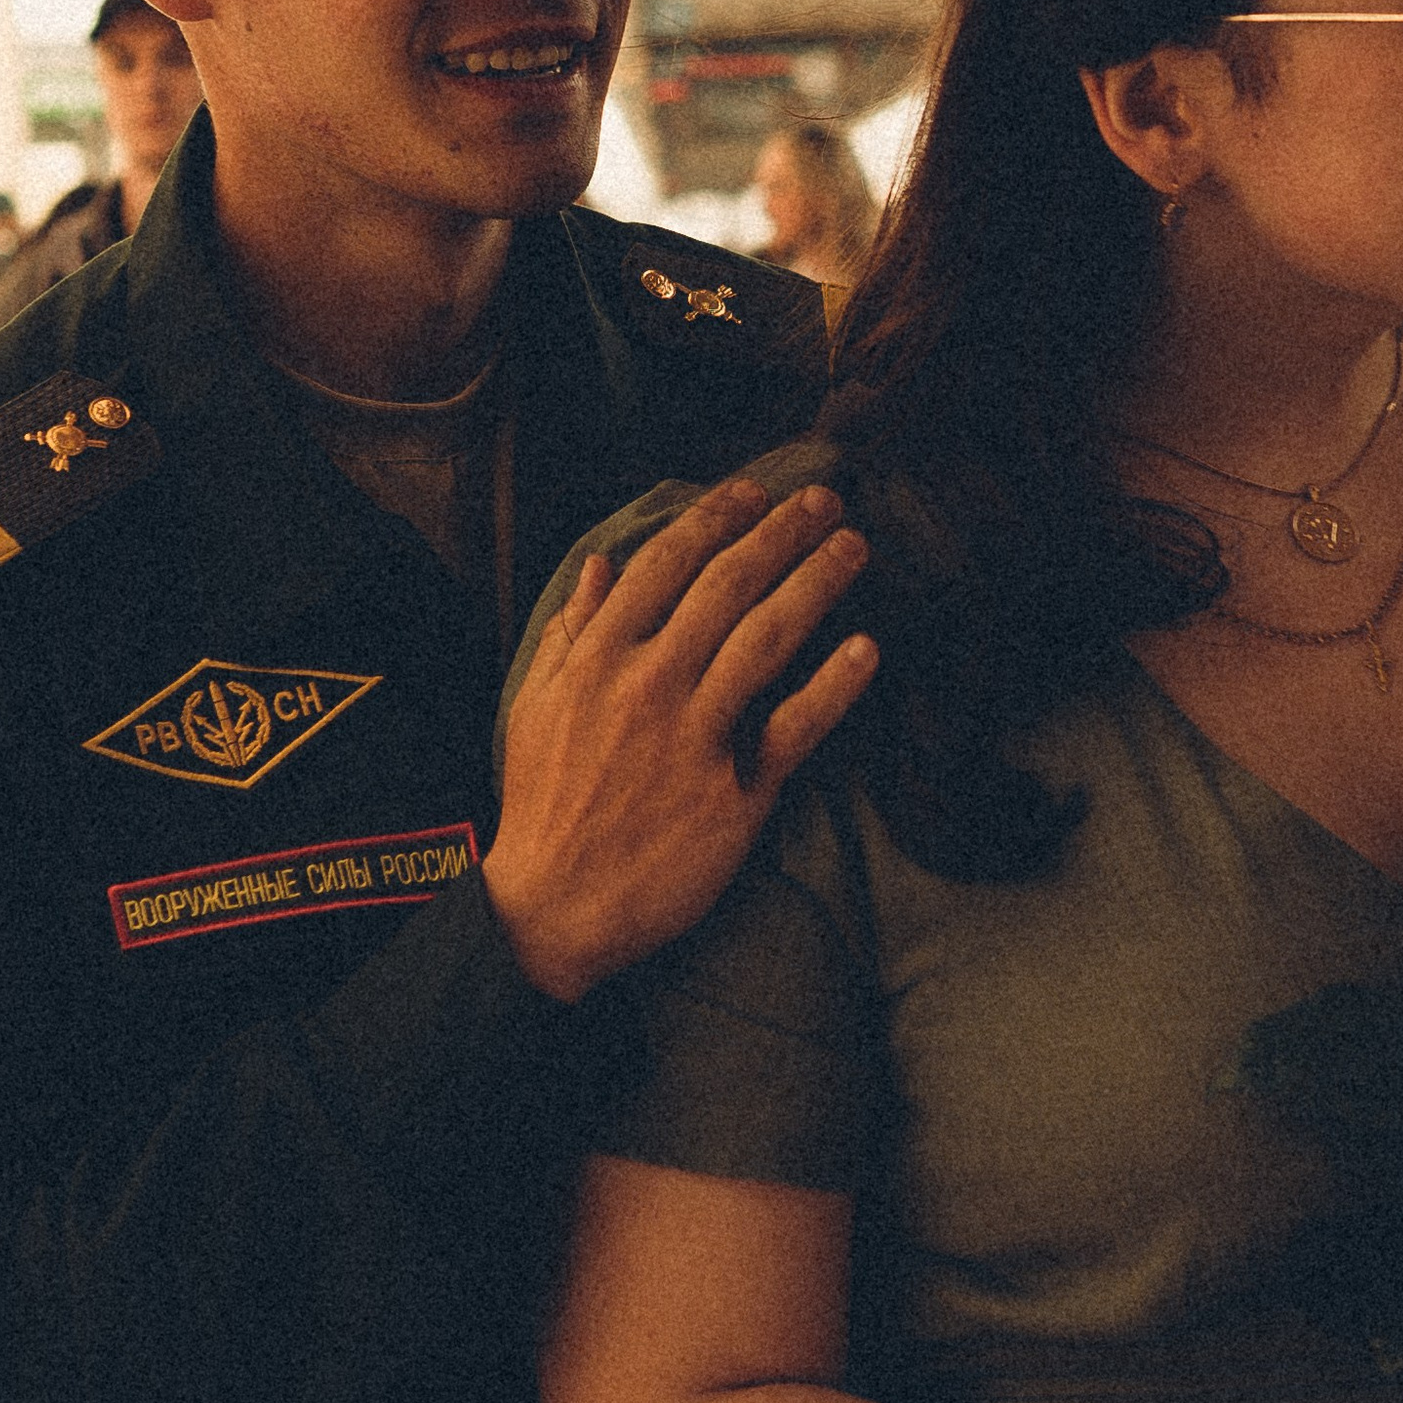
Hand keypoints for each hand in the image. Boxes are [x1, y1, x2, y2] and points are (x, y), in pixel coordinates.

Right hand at [485, 479, 875, 1003]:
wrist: (551, 908)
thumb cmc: (543, 805)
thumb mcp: (535, 706)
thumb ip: (572, 631)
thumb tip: (600, 565)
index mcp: (598, 660)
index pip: (665, 564)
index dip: (716, 518)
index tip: (754, 493)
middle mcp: (648, 686)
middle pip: (727, 587)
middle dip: (781, 533)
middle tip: (825, 500)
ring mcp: (693, 739)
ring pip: (765, 640)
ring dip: (816, 583)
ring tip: (853, 547)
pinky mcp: (732, 794)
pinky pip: (795, 728)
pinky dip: (834, 686)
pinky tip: (866, 650)